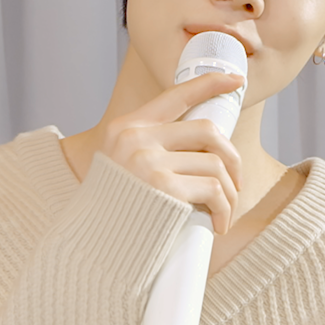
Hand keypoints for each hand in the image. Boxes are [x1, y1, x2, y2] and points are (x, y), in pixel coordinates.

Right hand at [99, 71, 245, 232]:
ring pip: (215, 164)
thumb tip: (199, 149)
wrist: (89, 243)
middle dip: (232, 157)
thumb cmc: (109, 210)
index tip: (235, 80)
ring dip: (229, 192)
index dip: (209, 84)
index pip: (175, 95)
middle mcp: (136, 138)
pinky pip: (213, 190)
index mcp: (127, 127)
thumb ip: (147, 148)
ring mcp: (148, 161)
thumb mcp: (119, 165)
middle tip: (235, 182)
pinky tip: (219, 222)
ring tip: (224, 211)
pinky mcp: (163, 186)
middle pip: (206, 130)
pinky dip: (224, 209)